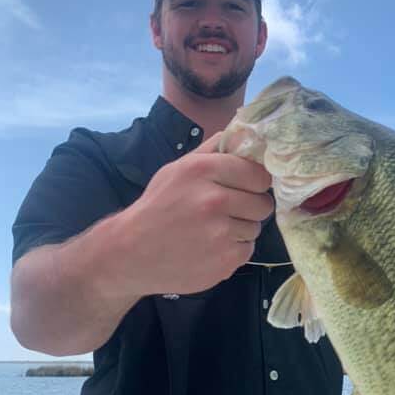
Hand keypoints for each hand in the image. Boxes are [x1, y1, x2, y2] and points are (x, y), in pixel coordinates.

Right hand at [118, 132, 273, 296]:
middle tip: (228, 211)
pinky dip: (233, 250)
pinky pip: (247, 250)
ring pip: (256, 228)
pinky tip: (211, 248)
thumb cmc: (158, 207)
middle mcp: (214, 200)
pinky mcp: (225, 261)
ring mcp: (221, 233)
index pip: (258, 174)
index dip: (254, 182)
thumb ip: (213, 150)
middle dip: (250, 207)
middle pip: (263, 203)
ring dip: (240, 230)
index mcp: (203, 170)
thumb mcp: (177, 169)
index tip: (245, 188)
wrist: (130, 253)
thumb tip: (245, 133)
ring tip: (213, 231)